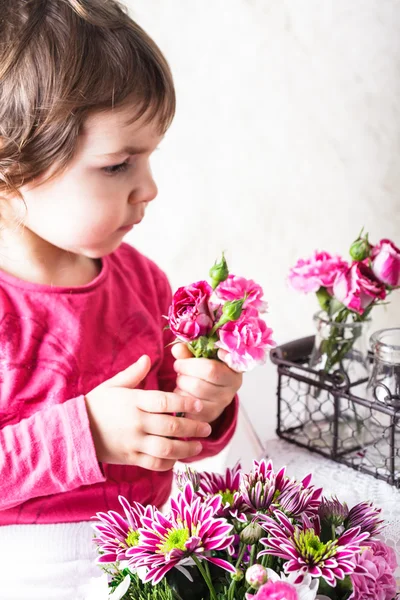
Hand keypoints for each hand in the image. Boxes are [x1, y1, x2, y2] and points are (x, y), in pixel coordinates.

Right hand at [85, 355, 211, 470]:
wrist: (75, 431)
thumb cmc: (96, 405)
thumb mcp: (112, 385)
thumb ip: (133, 373)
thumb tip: (148, 358)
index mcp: (133, 402)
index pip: (165, 402)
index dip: (185, 403)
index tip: (199, 404)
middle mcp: (136, 423)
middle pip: (170, 427)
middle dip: (193, 427)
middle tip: (207, 426)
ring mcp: (133, 443)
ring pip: (166, 449)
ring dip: (186, 448)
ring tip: (199, 446)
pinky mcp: (130, 458)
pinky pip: (154, 463)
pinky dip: (169, 462)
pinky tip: (178, 457)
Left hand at [171, 343, 242, 424]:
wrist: (214, 387)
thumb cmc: (208, 366)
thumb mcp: (202, 354)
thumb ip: (190, 350)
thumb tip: (177, 349)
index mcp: (234, 371)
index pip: (212, 369)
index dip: (193, 364)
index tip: (184, 359)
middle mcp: (231, 390)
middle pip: (198, 384)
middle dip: (183, 374)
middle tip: (179, 368)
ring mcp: (221, 405)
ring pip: (192, 397)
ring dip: (180, 386)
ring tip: (182, 379)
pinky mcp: (210, 416)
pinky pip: (189, 409)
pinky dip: (181, 399)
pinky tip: (183, 391)